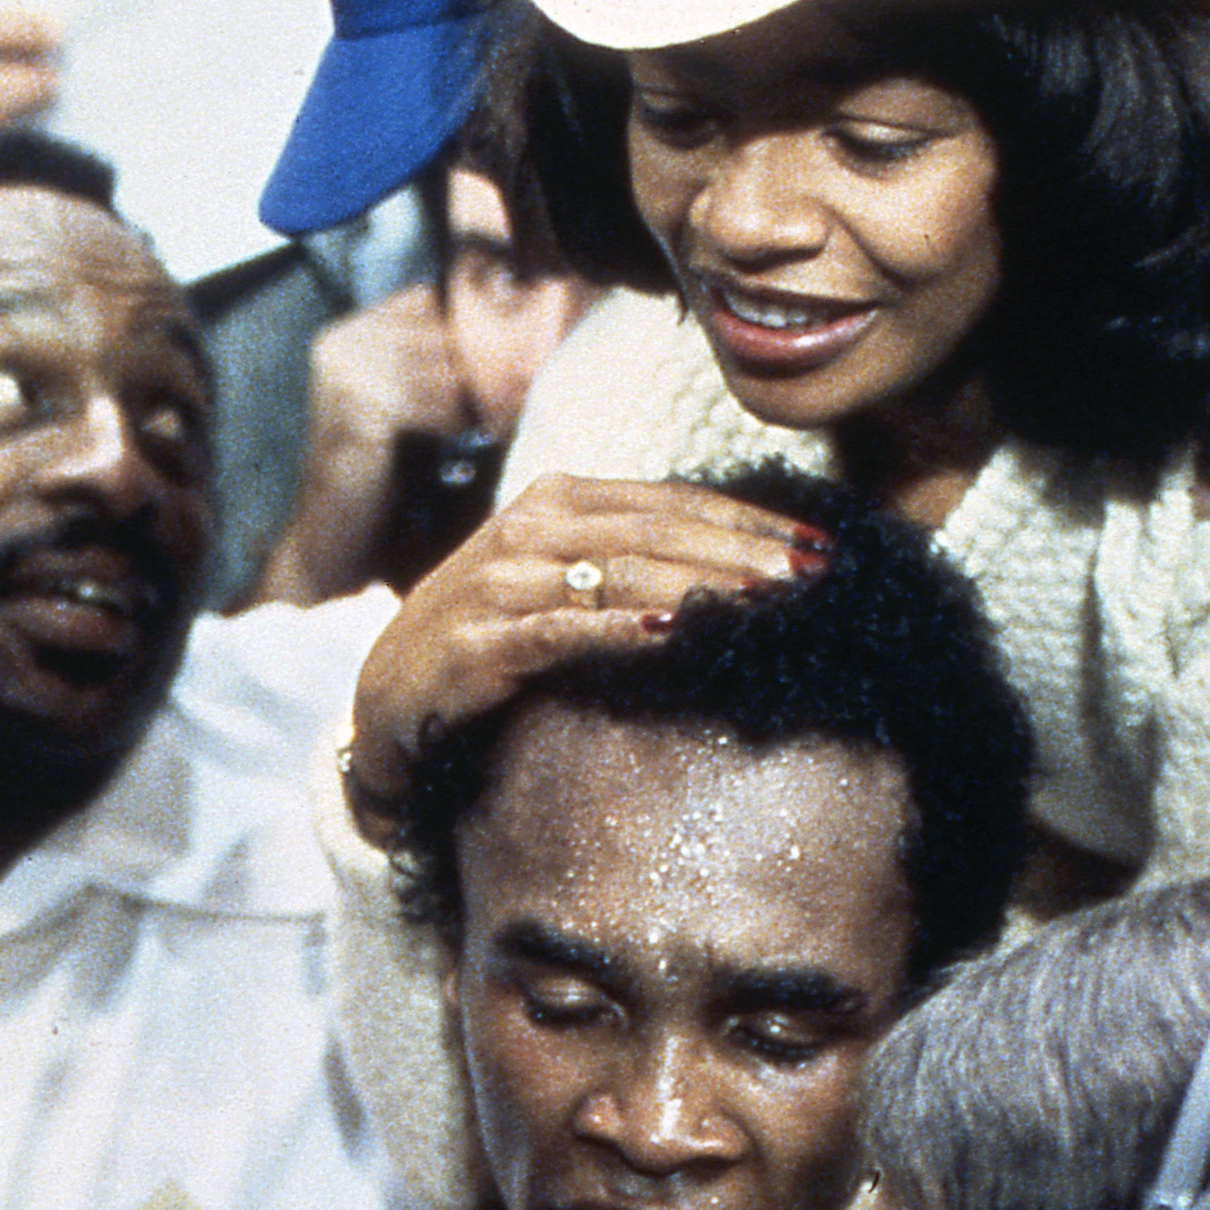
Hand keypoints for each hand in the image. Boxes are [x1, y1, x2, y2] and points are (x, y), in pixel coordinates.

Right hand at [251, 291, 477, 607]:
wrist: (333, 534)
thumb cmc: (375, 472)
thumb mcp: (399, 402)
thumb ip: (426, 361)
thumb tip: (499, 333)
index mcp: (344, 335)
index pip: (425, 301)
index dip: (467, 327)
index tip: (504, 355)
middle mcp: (340, 346)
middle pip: (438, 331)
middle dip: (479, 364)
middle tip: (510, 391)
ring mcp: (346, 377)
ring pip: (444, 367)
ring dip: (477, 395)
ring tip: (491, 420)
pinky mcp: (361, 413)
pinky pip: (435, 404)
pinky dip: (459, 423)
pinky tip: (467, 442)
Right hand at [343, 475, 821, 840]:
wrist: (390, 707)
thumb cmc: (492, 648)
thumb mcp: (560, 589)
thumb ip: (630, 568)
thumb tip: (740, 575)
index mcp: (558, 503)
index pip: (671, 503)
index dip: (749, 522)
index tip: (820, 549)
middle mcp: (528, 528)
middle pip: (656, 530)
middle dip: (742, 551)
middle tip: (812, 576)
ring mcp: (499, 581)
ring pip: (616, 572)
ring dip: (698, 585)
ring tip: (766, 601)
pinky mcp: (478, 640)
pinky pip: (560, 630)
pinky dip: (618, 629)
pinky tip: (672, 633)